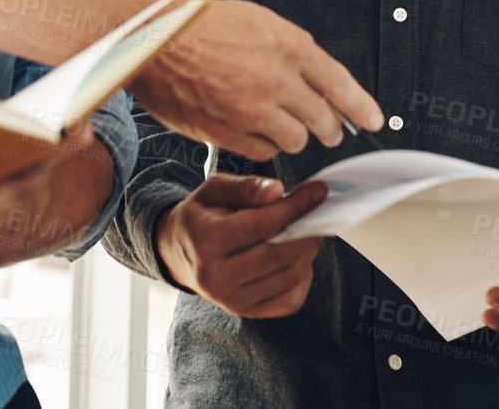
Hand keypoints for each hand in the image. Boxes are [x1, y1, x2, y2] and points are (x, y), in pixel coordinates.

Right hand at [129, 0, 382, 159]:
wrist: (152, 43)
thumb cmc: (198, 27)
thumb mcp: (257, 22)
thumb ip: (292, 50)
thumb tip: (319, 78)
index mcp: (287, 46)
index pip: (339, 83)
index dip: (360, 105)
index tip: (373, 119)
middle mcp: (276, 80)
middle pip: (322, 119)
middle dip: (327, 126)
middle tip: (325, 127)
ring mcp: (253, 111)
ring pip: (295, 140)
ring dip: (292, 134)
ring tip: (275, 120)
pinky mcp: (230, 134)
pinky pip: (263, 152)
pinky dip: (263, 143)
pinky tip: (250, 127)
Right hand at [156, 173, 327, 318]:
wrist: (178, 254)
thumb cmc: (201, 216)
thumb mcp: (213, 190)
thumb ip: (245, 187)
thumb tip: (277, 191)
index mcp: (205, 241)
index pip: (263, 224)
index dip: (296, 207)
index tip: (318, 192)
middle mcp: (216, 277)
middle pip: (279, 254)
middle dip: (308, 230)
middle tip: (319, 212)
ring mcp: (232, 300)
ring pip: (290, 276)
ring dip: (308, 251)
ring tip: (308, 230)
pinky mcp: (247, 312)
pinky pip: (291, 299)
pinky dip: (303, 276)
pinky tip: (296, 257)